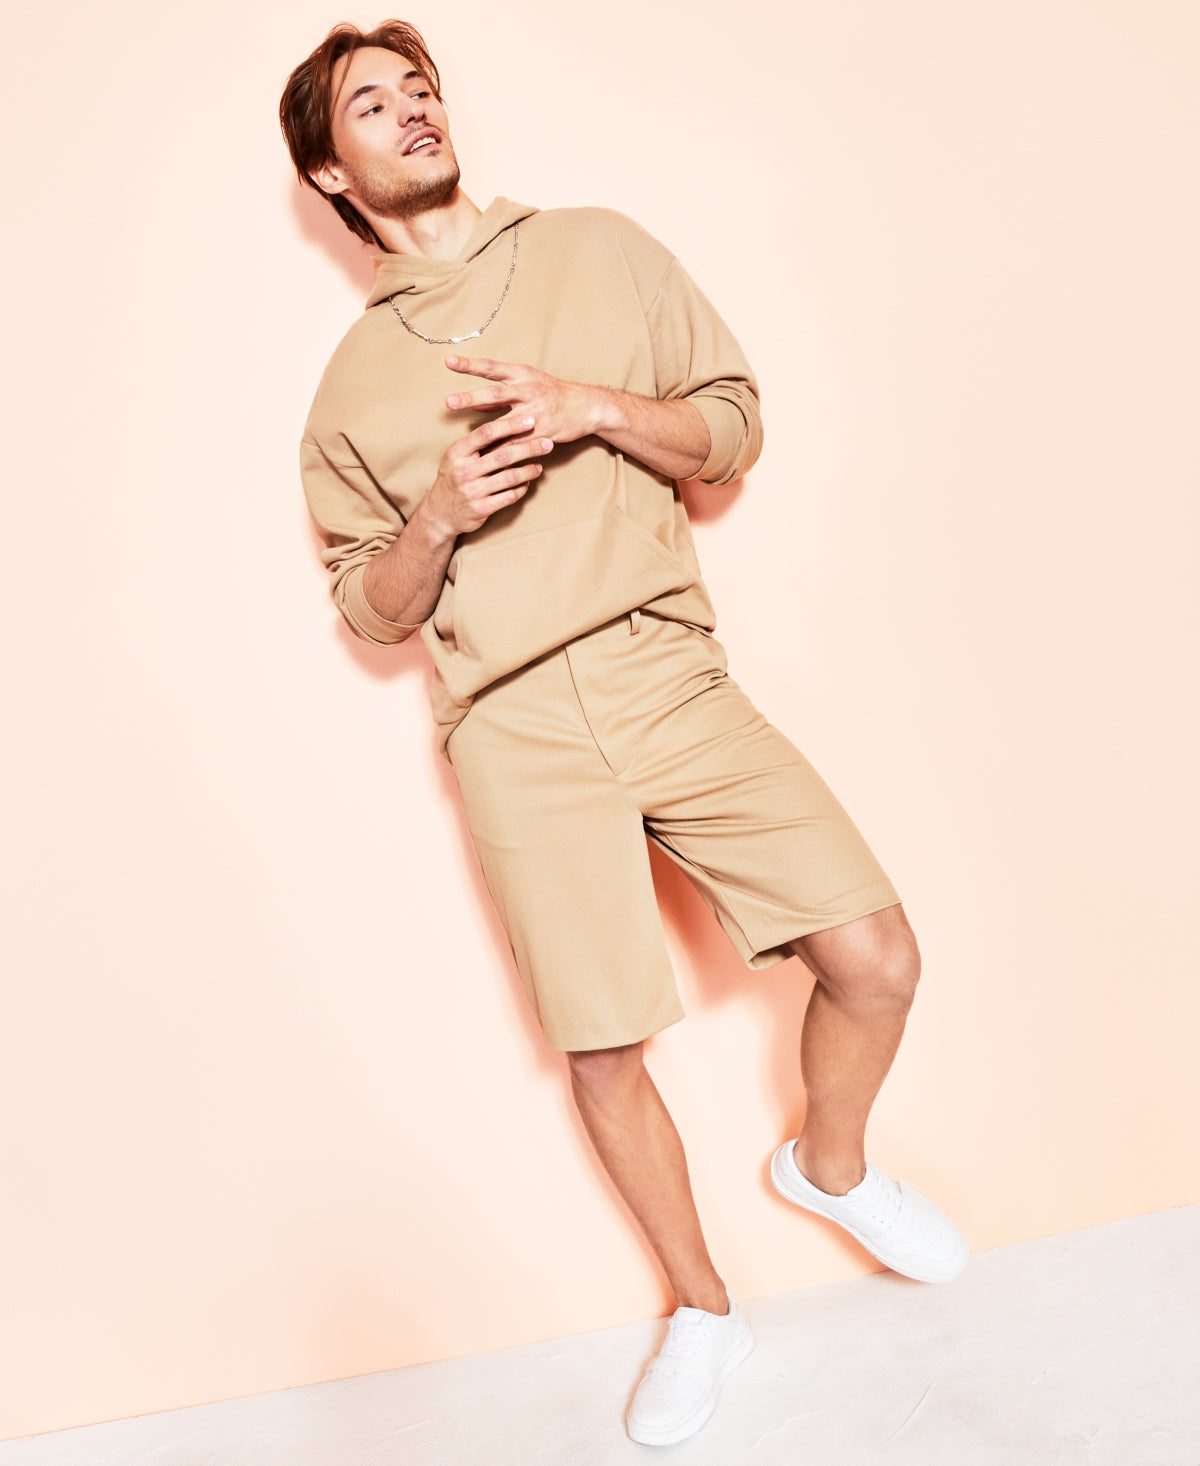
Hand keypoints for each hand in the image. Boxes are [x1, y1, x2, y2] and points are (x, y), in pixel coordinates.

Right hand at [424, 412, 554, 538]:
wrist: (440, 513)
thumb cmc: (454, 478)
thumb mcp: (456, 457)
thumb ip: (476, 442)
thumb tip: (505, 420)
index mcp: (457, 453)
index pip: (487, 432)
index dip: (510, 425)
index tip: (531, 420)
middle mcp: (463, 471)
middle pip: (503, 455)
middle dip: (529, 447)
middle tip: (548, 443)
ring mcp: (472, 491)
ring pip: (509, 477)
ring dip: (529, 471)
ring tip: (540, 466)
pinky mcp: (481, 509)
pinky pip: (509, 497)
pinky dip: (521, 489)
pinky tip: (527, 483)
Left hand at [444, 355, 603, 442]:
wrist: (585, 407)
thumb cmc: (552, 393)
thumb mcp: (528, 385)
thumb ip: (501, 395)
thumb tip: (476, 402)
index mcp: (521, 375)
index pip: (491, 367)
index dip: (469, 364)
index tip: (448, 361)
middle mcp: (527, 390)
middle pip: (495, 393)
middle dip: (471, 397)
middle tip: (449, 402)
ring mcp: (536, 412)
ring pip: (506, 423)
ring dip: (485, 432)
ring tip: (467, 442)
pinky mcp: (543, 432)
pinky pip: (519, 444)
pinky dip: (504, 451)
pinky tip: (489, 460)